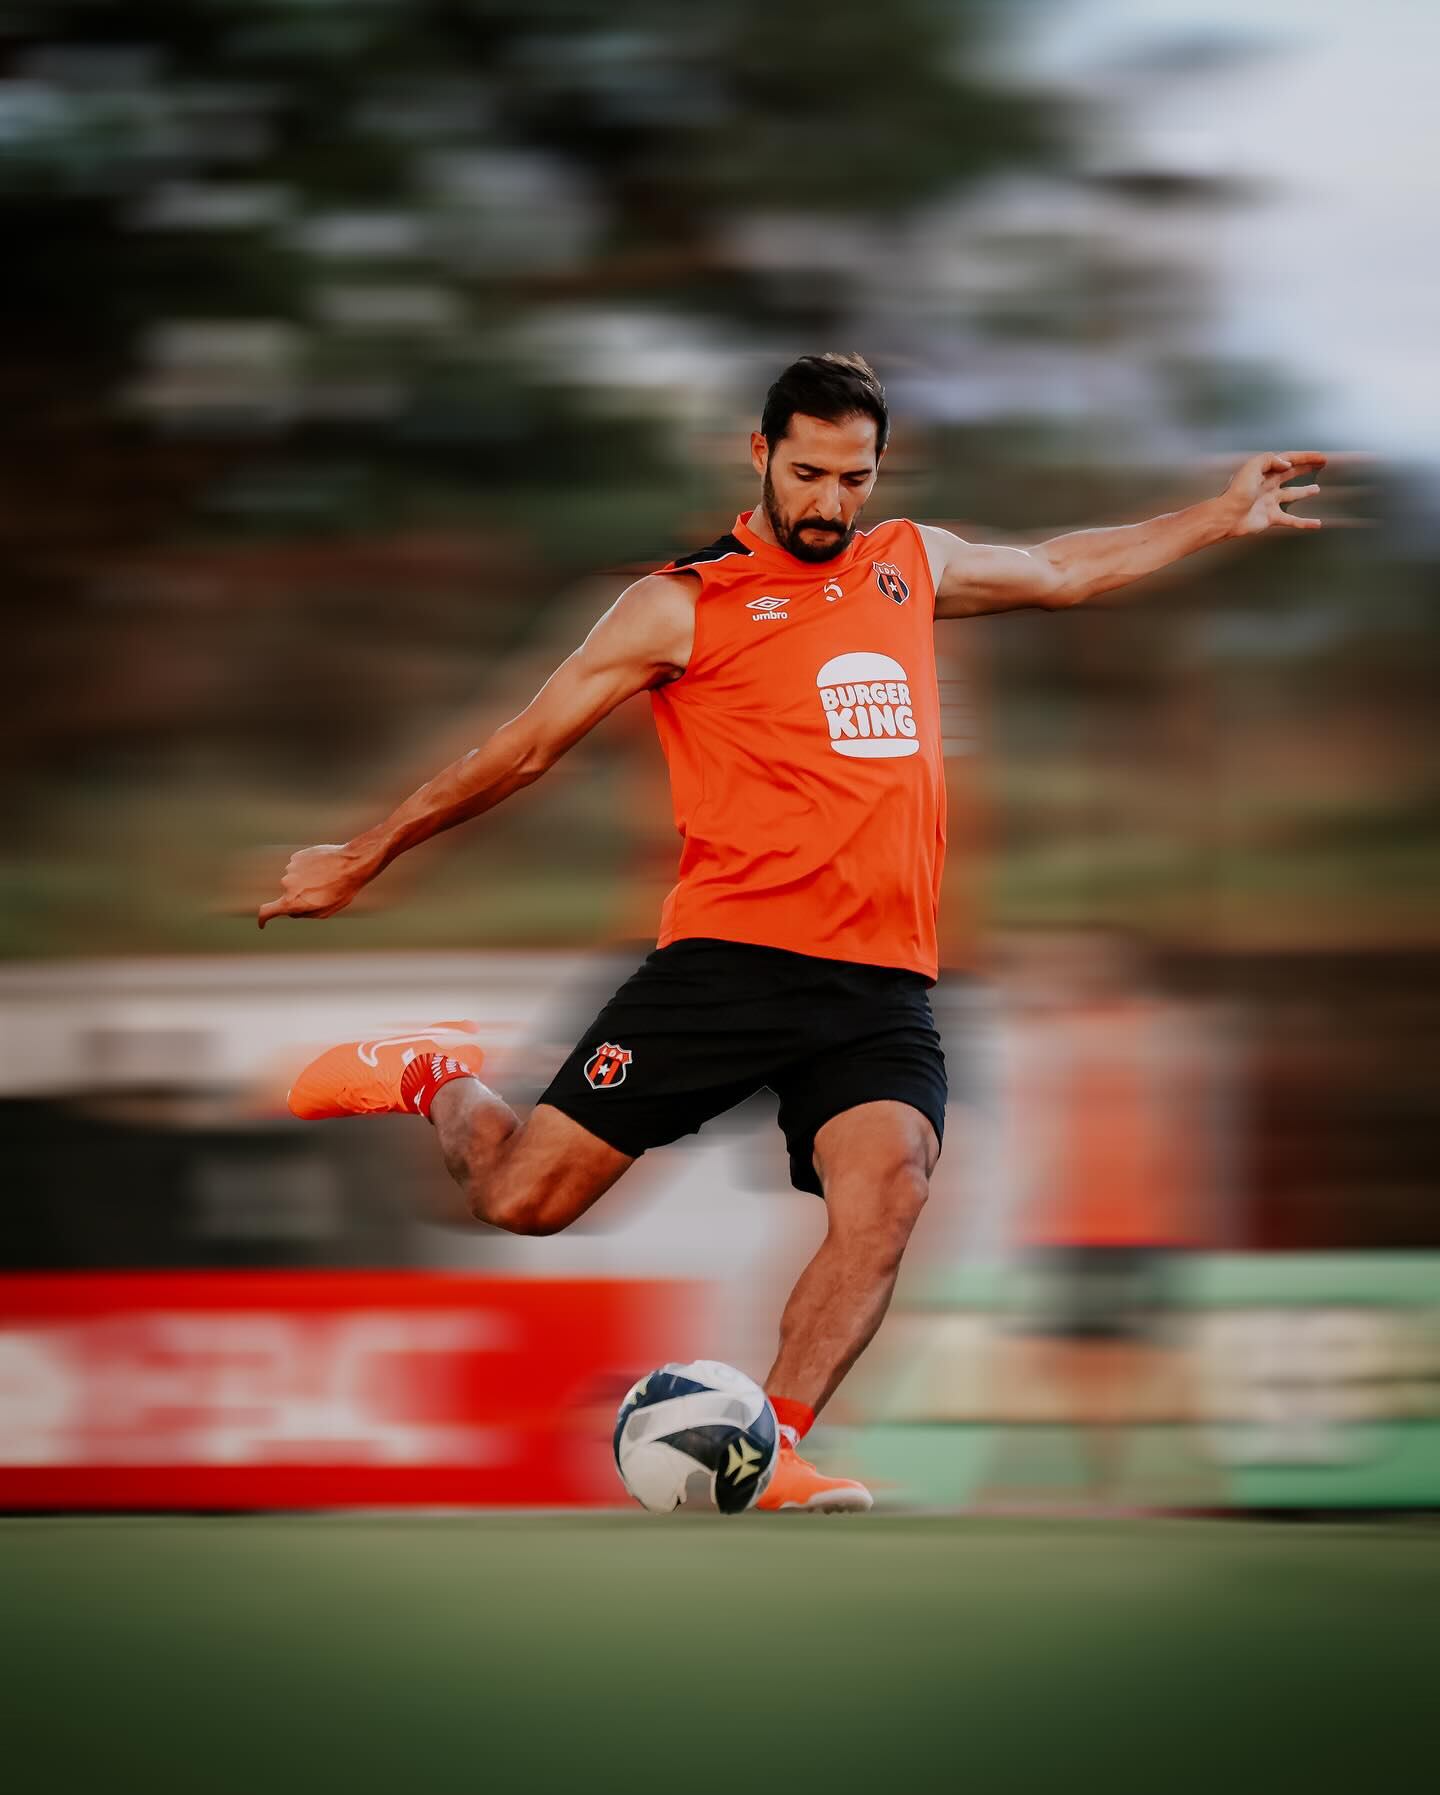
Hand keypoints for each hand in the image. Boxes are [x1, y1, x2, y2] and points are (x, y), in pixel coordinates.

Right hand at [257, 842, 378, 928]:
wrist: (352, 863)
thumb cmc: (342, 890)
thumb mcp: (325, 911)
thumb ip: (304, 913)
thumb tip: (292, 912)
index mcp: (292, 901)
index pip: (267, 911)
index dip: (263, 918)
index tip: (263, 922)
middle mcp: (287, 884)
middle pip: (289, 894)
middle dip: (300, 896)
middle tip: (321, 892)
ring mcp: (291, 868)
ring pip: (295, 879)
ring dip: (306, 881)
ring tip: (326, 878)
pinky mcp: (297, 857)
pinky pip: (299, 867)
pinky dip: (308, 869)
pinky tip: (323, 868)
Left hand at [1224, 451, 1326, 536]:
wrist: (1227, 516)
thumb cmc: (1236, 493)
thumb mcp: (1252, 467)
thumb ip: (1270, 461)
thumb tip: (1287, 464)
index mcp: (1264, 471)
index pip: (1288, 460)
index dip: (1305, 457)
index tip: (1320, 457)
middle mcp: (1268, 485)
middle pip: (1291, 473)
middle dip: (1306, 468)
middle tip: (1320, 464)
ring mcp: (1270, 501)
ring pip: (1292, 494)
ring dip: (1305, 492)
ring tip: (1316, 490)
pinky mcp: (1271, 517)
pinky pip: (1292, 520)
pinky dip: (1304, 522)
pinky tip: (1315, 524)